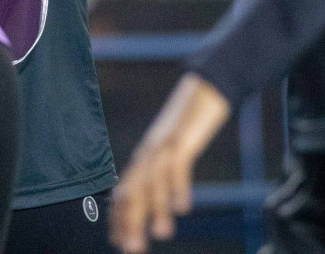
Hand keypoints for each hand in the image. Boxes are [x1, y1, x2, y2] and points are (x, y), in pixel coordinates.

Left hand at [110, 73, 229, 251]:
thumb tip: (161, 199)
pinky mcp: (183, 137)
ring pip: (154, 181)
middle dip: (130, 221)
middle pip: (133, 189)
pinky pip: (178, 165)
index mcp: (144, 157)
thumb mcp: (173, 148)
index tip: (118, 242)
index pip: (124, 191)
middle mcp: (148, 152)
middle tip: (131, 249)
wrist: (206, 86)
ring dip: (155, 209)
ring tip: (161, 234)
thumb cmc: (191, 122)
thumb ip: (164, 170)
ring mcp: (164, 144)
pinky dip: (178, 187)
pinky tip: (182, 208)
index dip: (119, 218)